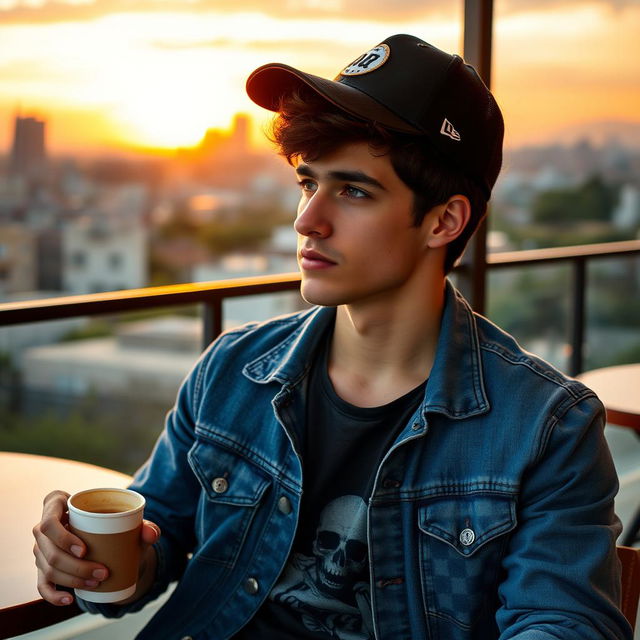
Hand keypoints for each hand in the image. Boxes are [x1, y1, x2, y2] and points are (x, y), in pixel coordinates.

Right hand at [33, 490, 160, 605]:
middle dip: (75, 567)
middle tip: (102, 572)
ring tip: (96, 581)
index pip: (48, 522)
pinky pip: (42, 584)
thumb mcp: (128, 520)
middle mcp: (43, 527)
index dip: (62, 538)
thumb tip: (150, 533)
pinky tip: (69, 599)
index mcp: (57, 503)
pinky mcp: (43, 568)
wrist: (106, 535)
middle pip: (49, 551)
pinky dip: (53, 595)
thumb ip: (144, 524)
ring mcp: (40, 548)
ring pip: (48, 569)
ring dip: (71, 580)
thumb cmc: (112, 521)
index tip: (84, 550)